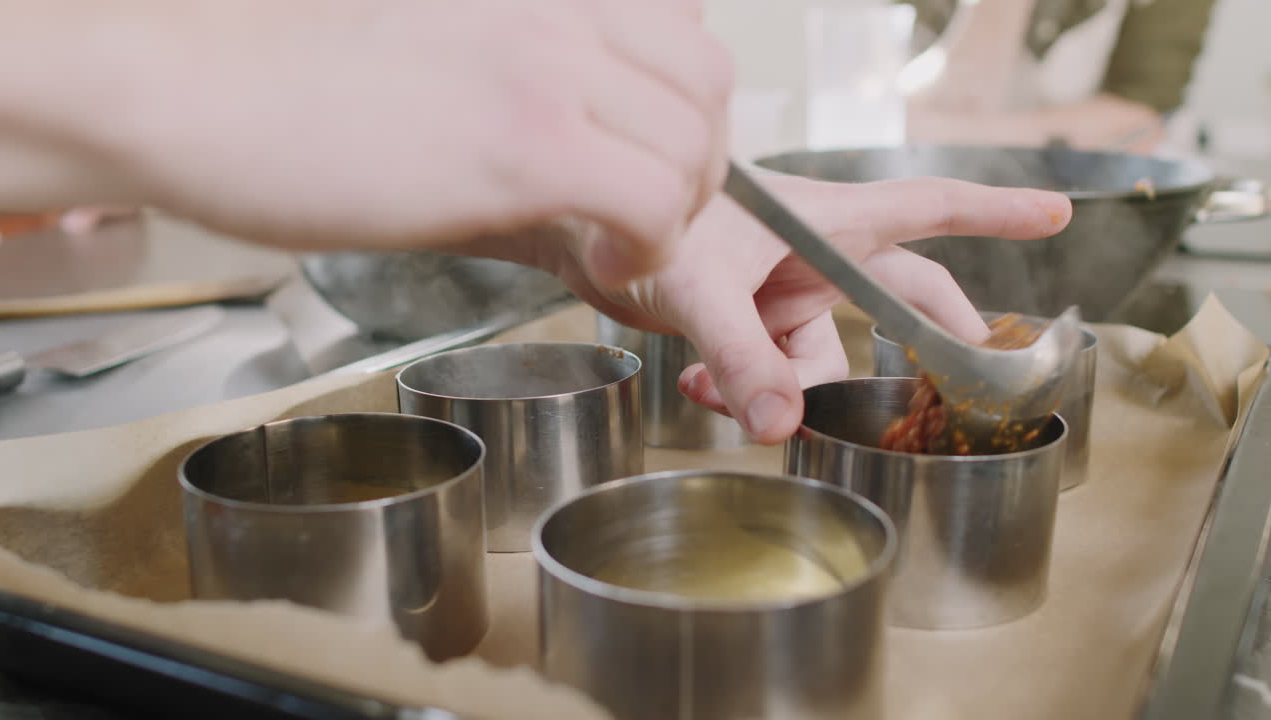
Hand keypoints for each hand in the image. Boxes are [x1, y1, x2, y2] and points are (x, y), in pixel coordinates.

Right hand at [96, 0, 730, 286]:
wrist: (199, 88)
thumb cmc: (296, 80)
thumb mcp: (440, 49)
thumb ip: (527, 72)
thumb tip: (584, 138)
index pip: (684, 30)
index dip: (684, 109)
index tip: (644, 158)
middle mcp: (558, 14)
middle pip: (708, 84)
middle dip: (698, 166)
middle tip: (643, 212)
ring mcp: (545, 73)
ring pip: (696, 146)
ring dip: (676, 213)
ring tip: (616, 243)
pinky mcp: (522, 146)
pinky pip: (655, 201)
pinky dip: (649, 248)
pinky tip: (599, 263)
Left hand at [534, 171, 1072, 443]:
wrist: (576, 234)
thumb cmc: (635, 225)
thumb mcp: (697, 290)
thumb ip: (743, 358)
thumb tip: (784, 428)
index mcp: (823, 220)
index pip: (928, 207)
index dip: (996, 210)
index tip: (1057, 210)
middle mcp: (816, 254)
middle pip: (903, 298)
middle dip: (927, 344)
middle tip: (963, 384)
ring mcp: (786, 288)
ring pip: (831, 357)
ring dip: (796, 390)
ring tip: (724, 389)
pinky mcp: (754, 316)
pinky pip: (781, 371)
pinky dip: (750, 391)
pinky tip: (704, 386)